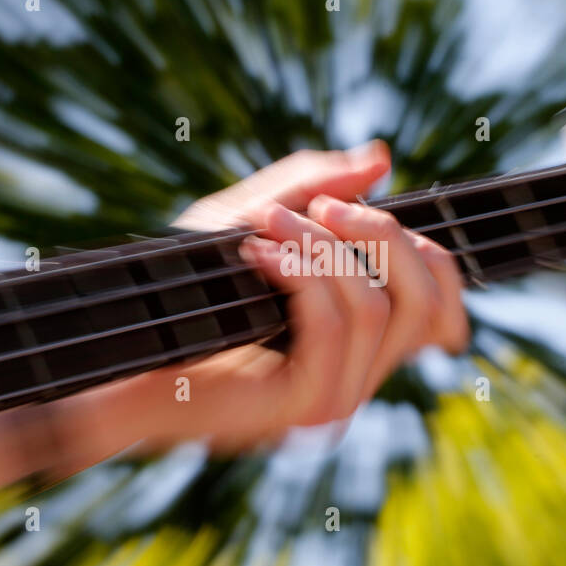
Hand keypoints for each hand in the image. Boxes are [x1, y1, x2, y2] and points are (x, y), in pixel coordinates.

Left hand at [125, 142, 469, 451]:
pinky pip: (332, 328)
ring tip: (268, 224)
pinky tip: (258, 254)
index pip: (441, 306)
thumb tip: (380, 159)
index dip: (424, 250)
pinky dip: (301, 275)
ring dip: (324, 249)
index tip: (351, 208)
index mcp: (358, 339)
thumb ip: (313, 188)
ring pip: (377, 311)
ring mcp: (335, 396)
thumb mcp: (250, 220)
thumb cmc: (181, 291)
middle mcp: (358, 373)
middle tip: (321, 207)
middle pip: (426, 304)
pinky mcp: (302, 406)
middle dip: (382, 238)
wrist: (123, 349)